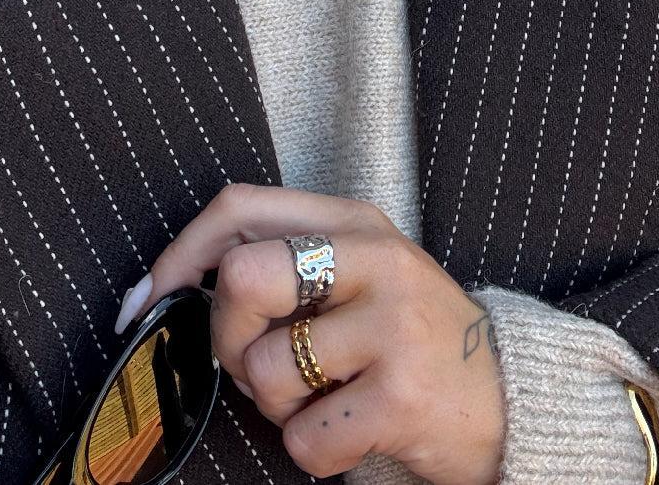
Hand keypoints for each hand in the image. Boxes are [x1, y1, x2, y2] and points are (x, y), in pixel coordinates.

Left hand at [115, 183, 505, 483]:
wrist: (513, 400)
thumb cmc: (413, 340)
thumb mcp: (362, 276)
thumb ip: (289, 263)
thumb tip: (171, 289)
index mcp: (355, 222)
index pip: (240, 206)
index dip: (178, 253)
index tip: (146, 299)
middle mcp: (375, 259)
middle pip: (242, 277)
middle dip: (229, 337)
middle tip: (259, 365)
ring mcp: (392, 325)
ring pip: (266, 371)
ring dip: (278, 408)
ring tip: (324, 401)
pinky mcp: (402, 395)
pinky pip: (304, 439)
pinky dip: (315, 452)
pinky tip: (353, 434)